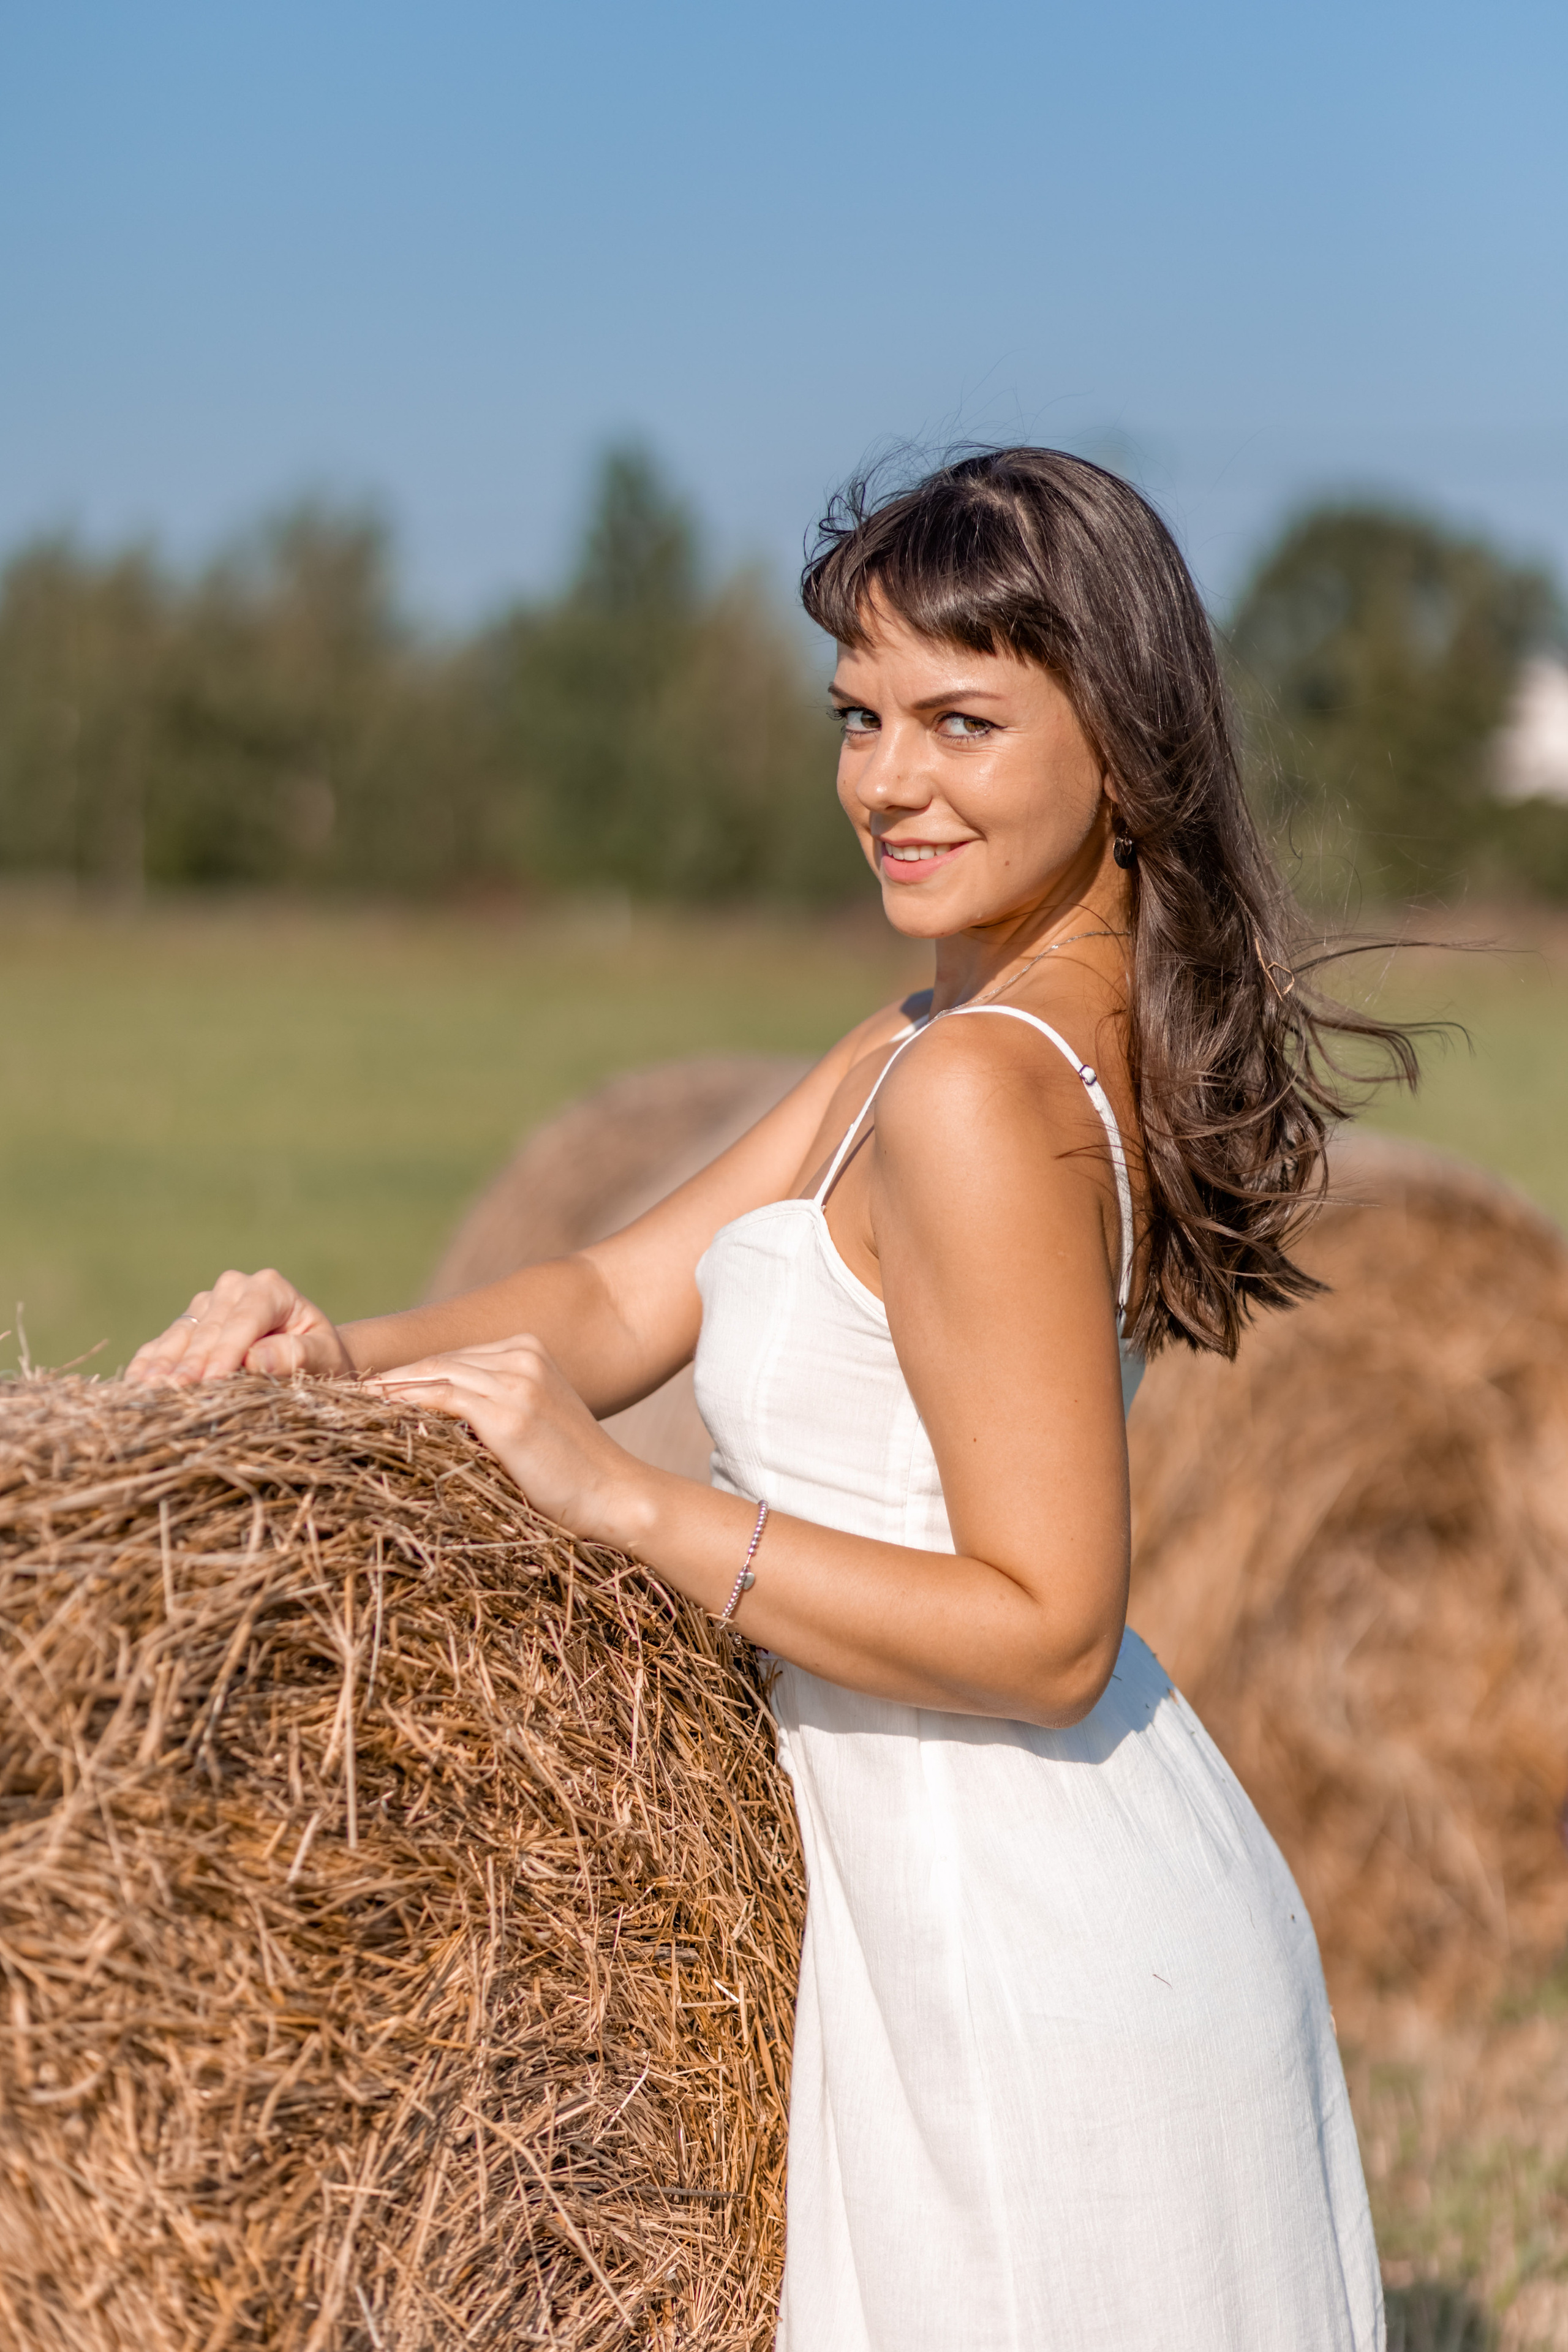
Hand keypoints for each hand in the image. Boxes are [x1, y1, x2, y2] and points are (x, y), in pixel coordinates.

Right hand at [126, 1269, 353, 1385]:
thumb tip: (257, 1359)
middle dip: (193, 1364)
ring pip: (182, 1335)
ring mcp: (207, 1303)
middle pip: (209, 1329)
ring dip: (164, 1365)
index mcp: (269, 1288)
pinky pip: (165, 1342)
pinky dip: (151, 1363)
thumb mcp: (324, 1358)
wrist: (312, 1356)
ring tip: (147, 1392)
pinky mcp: (189, 1322)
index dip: (227, 1351)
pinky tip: (136, 1384)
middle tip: (174, 1394)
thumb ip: (297, 1355)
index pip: (243, 1321)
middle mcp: (234, 1288)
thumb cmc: (324, 1358)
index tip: (213, 1379)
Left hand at [368, 1334, 649, 1547]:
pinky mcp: (508, 1413)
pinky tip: (375, 1415)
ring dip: (387, 1389)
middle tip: (344, 1396)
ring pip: (434, 1374)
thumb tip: (435, 1419)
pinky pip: (441, 1398)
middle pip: (438, 1361)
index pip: (453, 1357)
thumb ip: (493, 1407)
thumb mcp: (532, 1424)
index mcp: (530, 1350)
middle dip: (390, 1378)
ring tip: (348, 1405)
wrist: (616, 1497)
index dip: (408, 1374)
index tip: (368, 1391)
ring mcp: (517, 1381)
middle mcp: (523, 1356)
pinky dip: (404, 1403)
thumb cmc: (571, 1474)